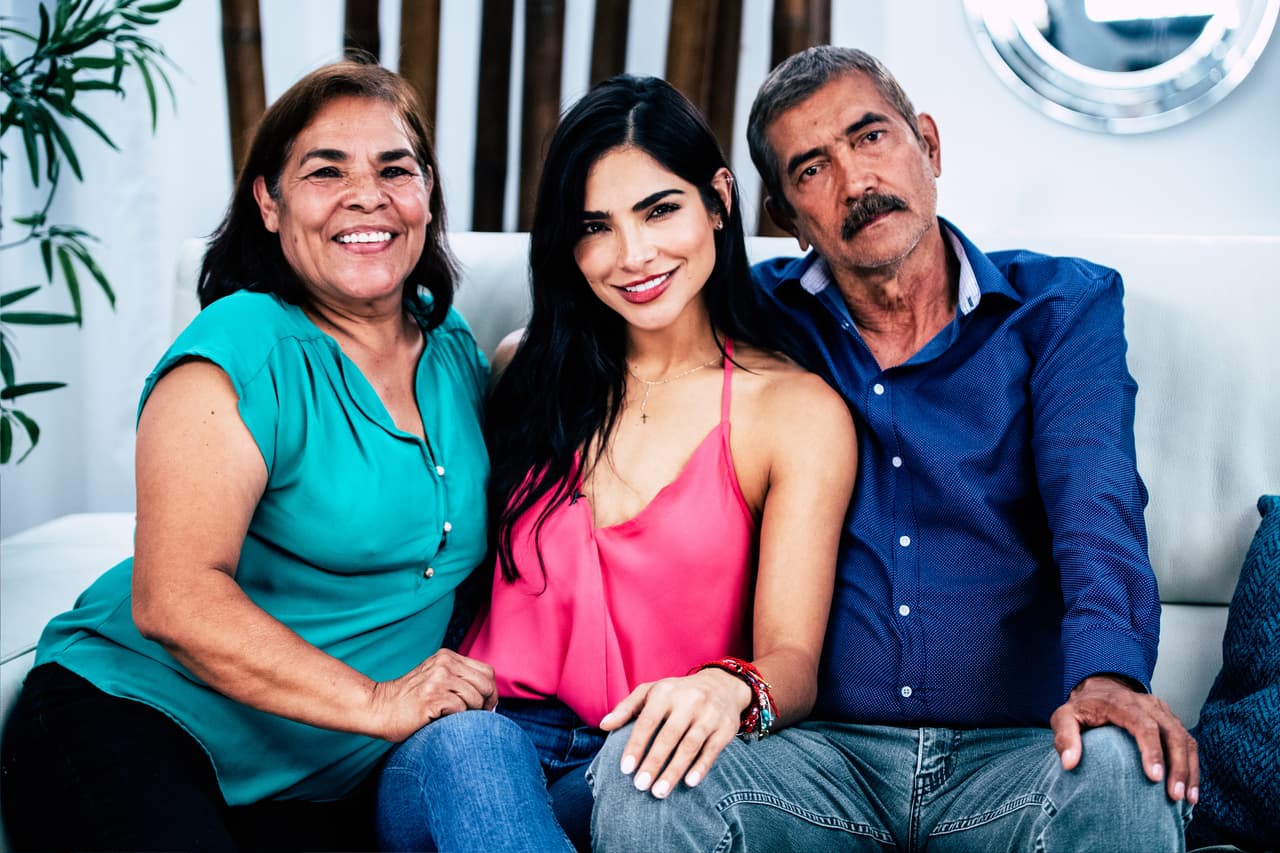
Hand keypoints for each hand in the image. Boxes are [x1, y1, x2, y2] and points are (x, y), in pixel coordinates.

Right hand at [372, 649, 496, 740]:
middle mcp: (444, 664)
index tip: (487, 706)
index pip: (486, 671)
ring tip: (455, 719)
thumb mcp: (436, 679)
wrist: (379, 709)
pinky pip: (461, 710)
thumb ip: (458, 679)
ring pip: (475, 698)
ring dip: (470, 714)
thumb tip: (490, 697)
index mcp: (447, 657)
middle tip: (478, 717)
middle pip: (485, 684)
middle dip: (487, 704)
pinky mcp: (432, 697)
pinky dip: (457, 720)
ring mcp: (438, 679)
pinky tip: (442, 721)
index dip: (491, 691)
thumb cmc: (410, 701)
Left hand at [599, 669, 750, 798]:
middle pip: (668, 737)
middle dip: (654, 763)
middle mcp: (689, 701)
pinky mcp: (725, 728)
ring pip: (690, 746)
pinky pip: (711, 751)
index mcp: (666, 692)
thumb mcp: (651, 692)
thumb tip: (603, 725)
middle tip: (640, 786)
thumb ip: (626, 708)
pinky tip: (689, 783)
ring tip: (659, 792)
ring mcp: (709, 715)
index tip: (625, 769)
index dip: (636, 746)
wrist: (722, 685)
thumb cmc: (677, 693)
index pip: (647, 721)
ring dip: (674, 771)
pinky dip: (700, 768)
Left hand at [1050, 674, 1198, 802]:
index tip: (1155, 778)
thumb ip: (1065, 737)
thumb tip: (1069, 764)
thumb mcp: (1064, 717)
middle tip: (1175, 795)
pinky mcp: (1171, 720)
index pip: (1144, 725)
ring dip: (1189, 770)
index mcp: (1122, 702)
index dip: (1152, 751)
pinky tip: (1191, 790)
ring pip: (1185, 739)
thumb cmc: (1082, 708)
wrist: (1099, 689)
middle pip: (1172, 733)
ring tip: (1187, 799)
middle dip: (1178, 766)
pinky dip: (1193, 766)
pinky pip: (1188, 742)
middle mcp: (1147, 704)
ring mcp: (1163, 711)